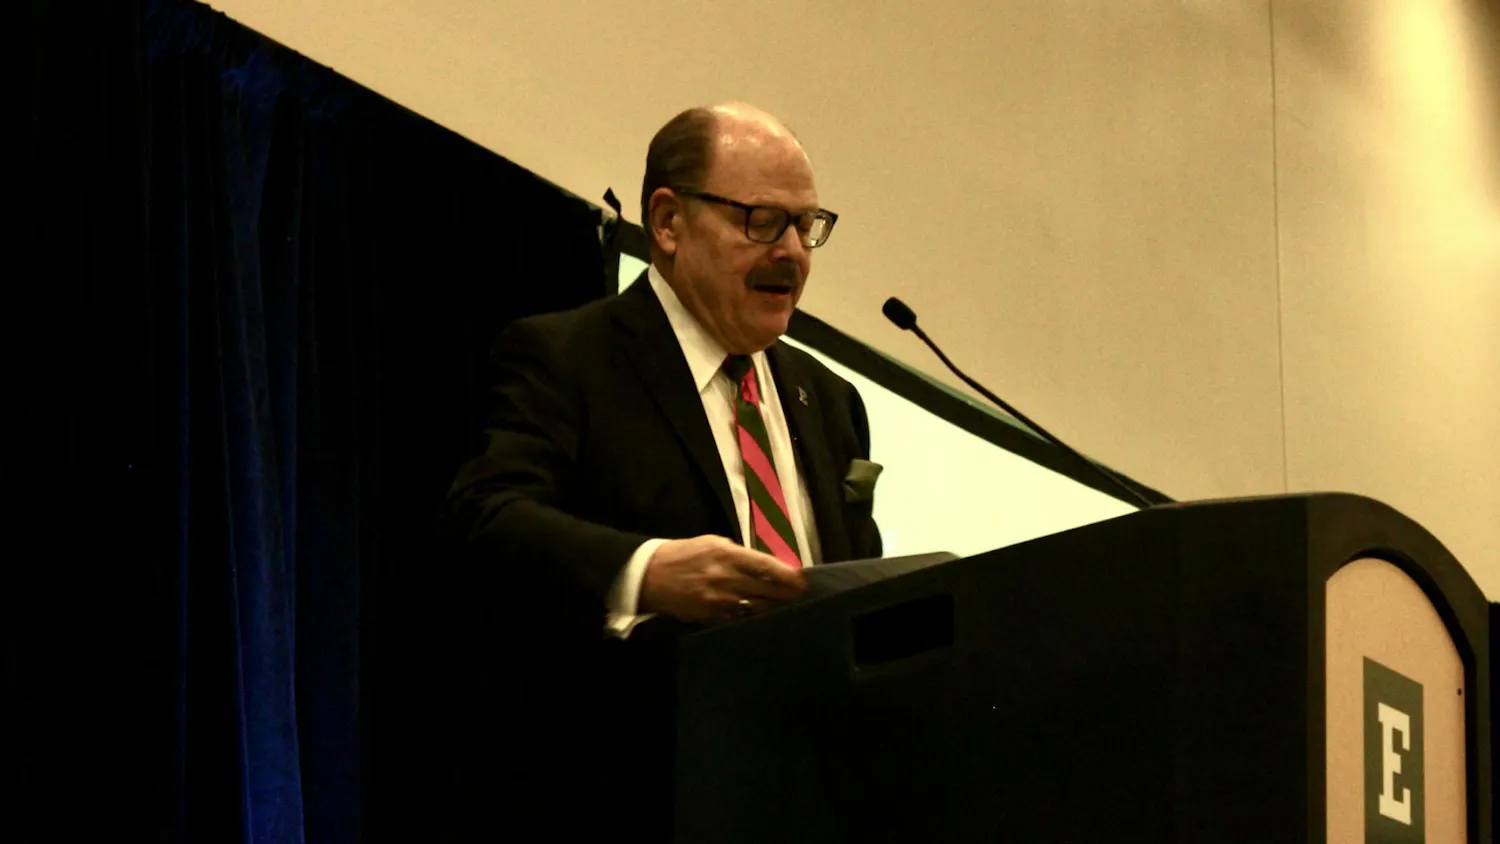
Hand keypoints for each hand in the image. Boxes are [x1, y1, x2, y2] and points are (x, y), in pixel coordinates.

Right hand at [639, 535, 805, 623]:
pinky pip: (739, 620)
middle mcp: (726, 579)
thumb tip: (766, 565)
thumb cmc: (685, 554)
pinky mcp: (710, 618)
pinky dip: (751, 618)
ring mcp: (719, 601)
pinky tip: (762, 618)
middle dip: (787, 595)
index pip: (765, 567)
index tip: (802, 580)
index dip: (787, 576)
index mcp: (727, 555)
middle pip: (766, 591)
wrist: (650, 576)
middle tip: (801, 596)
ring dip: (773, 609)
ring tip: (786, 608)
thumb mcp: (713, 543)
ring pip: (756, 609)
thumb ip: (740, 554)